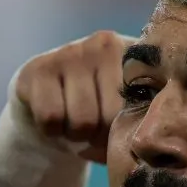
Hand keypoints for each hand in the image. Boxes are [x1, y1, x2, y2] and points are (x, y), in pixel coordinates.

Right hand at [9, 30, 137, 163]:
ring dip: (77, 137)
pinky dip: (52, 131)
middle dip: (102, 137)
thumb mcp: (128, 113)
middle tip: (95, 131)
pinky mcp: (40, 68)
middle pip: (112, 117)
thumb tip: (147, 141)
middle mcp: (107, 45)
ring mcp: (73, 51)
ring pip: (82, 121)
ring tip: (76, 126)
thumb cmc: (98, 114)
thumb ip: (145, 116)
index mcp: (137, 56)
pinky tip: (56, 121)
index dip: (132, 131)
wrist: (48, 107)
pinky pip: (51, 118)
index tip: (124, 131)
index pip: (146, 104)